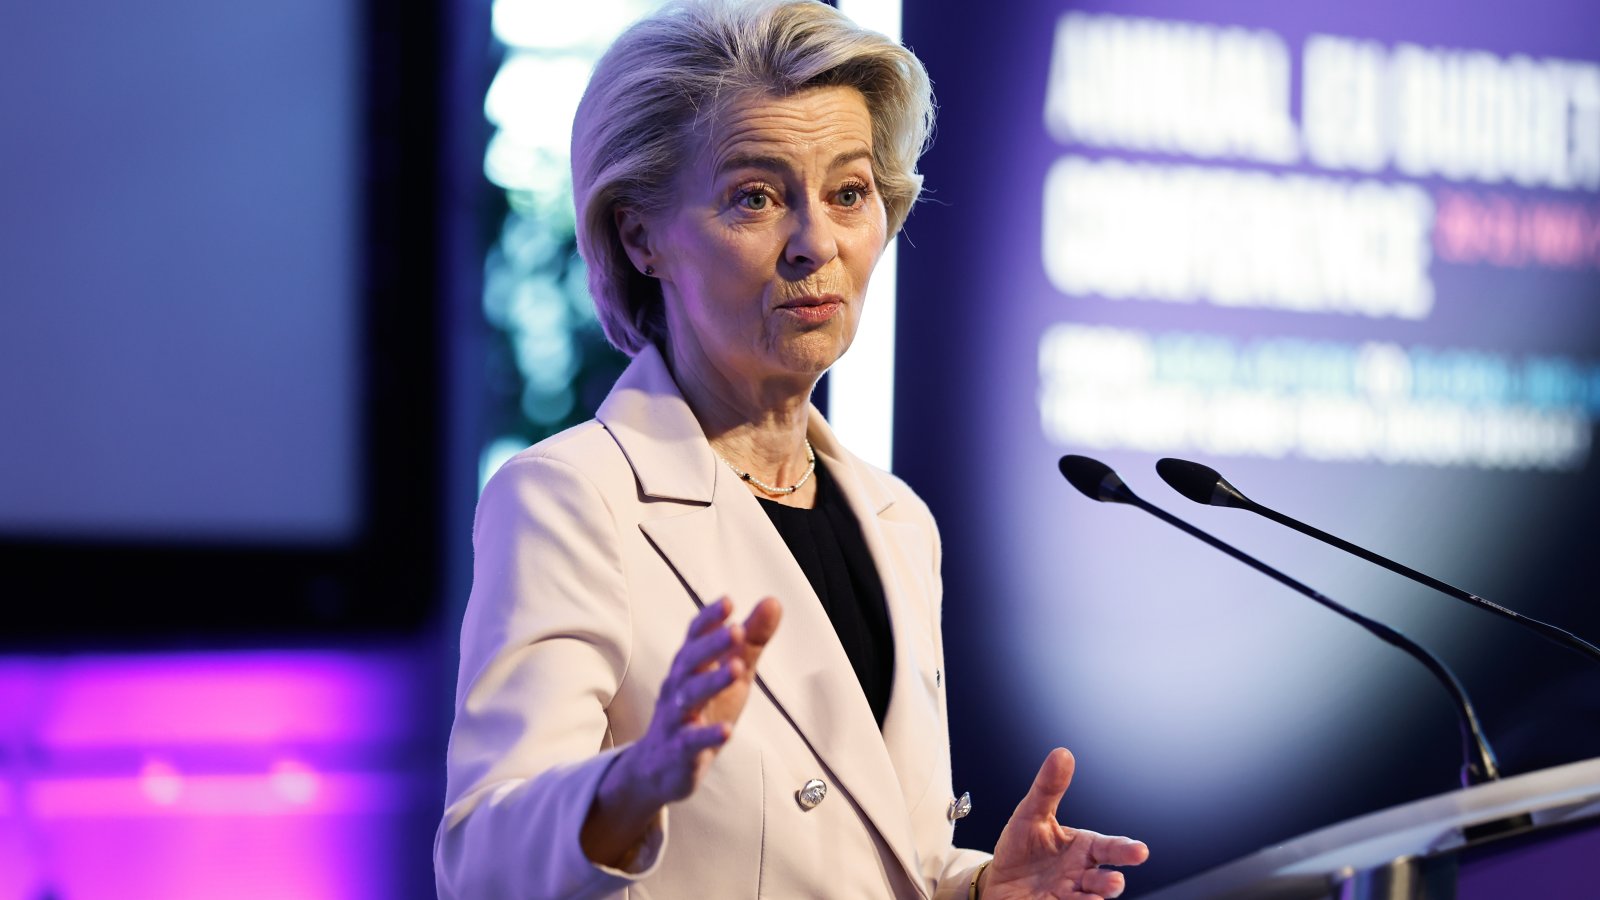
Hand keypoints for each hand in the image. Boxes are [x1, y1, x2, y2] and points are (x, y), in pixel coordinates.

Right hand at [580, 596, 781, 866]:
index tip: (728, 602)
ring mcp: (676, 720)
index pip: (695, 637)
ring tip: (736, 669)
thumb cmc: (701, 712)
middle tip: (736, 629)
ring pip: (689, 697)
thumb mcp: (731, 676)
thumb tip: (773, 601)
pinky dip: (707, 735)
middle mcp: (677, 688)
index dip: (709, 620)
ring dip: (712, 682)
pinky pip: (691, 742)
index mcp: (689, 667)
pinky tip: (727, 731)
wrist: (658, 767)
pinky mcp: (679, 752)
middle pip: (690, 661)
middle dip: (712, 644)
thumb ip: (750, 642)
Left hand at [980, 748, 1148, 899]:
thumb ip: (1048, 788)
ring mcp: (1069, 896)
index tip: (1140, 851)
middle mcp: (1081, 874)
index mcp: (1084, 848)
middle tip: (1116, 882)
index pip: (1109, 848)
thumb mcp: (1031, 814)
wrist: (998, 881)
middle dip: (1112, 883)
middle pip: (1104, 880)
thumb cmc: (1022, 847)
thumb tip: (1062, 754)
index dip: (1125, 850)